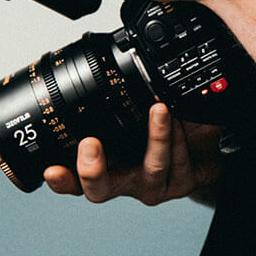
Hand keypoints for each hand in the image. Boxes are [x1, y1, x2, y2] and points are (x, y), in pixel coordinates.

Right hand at [43, 103, 221, 204]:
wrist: (203, 146)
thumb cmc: (164, 129)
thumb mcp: (136, 114)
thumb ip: (116, 101)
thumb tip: (98, 64)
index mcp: (108, 164)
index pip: (75, 179)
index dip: (61, 180)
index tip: (51, 169)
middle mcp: (126, 180)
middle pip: (100, 191)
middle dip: (91, 169)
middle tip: (90, 143)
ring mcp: (153, 185)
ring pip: (151, 168)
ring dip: (156, 136)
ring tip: (159, 109)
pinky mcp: (180, 183)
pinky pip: (179, 162)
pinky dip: (180, 136)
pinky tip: (180, 119)